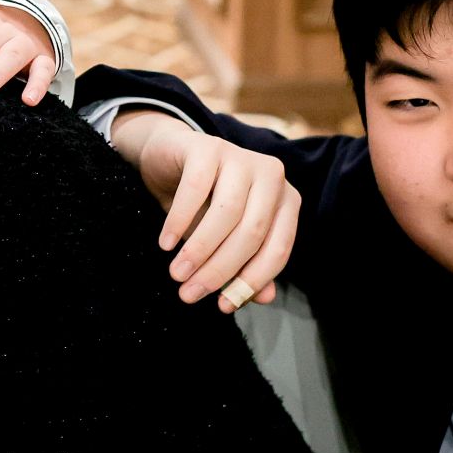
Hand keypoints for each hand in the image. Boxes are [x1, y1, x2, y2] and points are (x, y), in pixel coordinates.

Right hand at [110, 109, 295, 311]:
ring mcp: (241, 156)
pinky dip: (179, 220)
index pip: (277, 249)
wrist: (169, 157)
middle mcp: (271, 175)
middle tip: (189, 294)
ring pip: (226, 213)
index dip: (251, 282)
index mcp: (286, 200)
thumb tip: (264, 297)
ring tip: (176, 273)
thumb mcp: (224, 239)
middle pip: (252, 233)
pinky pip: (196, 189)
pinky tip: (167, 243)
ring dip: (199, 249)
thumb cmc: (203, 204)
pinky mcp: (209, 146)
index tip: (222, 307)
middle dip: (219, 269)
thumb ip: (246, 265)